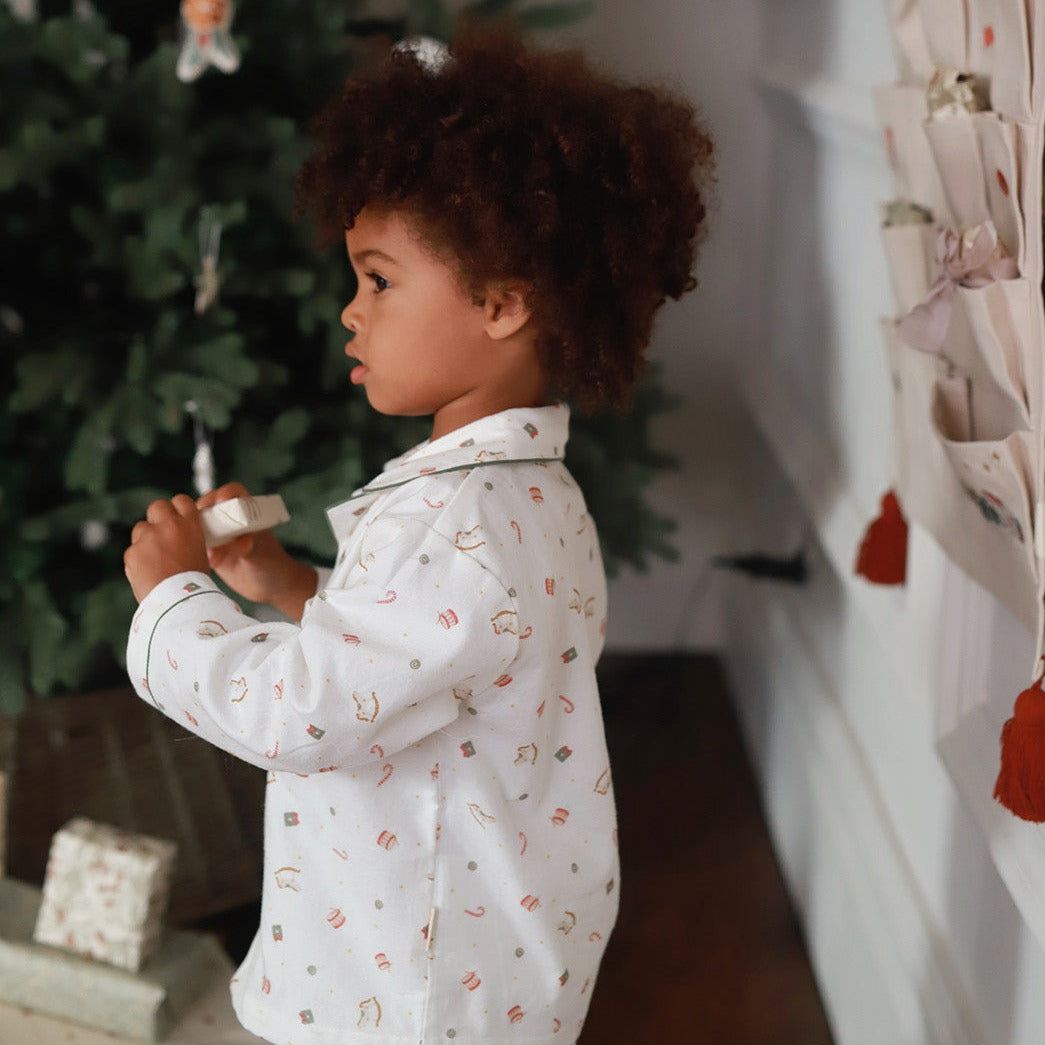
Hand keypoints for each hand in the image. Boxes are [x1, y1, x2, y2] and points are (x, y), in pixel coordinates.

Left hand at [124, 495, 209, 602]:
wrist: (179, 603)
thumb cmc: (195, 584)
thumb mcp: (201, 554)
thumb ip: (186, 539)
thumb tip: (178, 538)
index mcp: (190, 525)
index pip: (181, 500)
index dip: (179, 509)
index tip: (178, 517)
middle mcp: (168, 526)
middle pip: (158, 506)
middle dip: (158, 517)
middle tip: (163, 533)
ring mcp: (147, 539)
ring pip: (141, 528)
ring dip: (146, 539)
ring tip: (156, 559)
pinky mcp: (131, 553)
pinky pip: (133, 551)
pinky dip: (139, 560)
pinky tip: (148, 573)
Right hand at [197, 482, 317, 619]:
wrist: (271, 587)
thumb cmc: (273, 564)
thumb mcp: (261, 553)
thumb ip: (250, 546)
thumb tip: (242, 541)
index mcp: (247, 512)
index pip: (233, 493)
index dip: (224, 494)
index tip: (220, 502)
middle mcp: (231, 520)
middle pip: (210, 506)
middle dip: (203, 514)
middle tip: (203, 527)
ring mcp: (220, 535)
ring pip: (200, 526)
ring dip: (199, 534)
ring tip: (210, 549)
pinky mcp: (213, 551)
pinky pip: (199, 547)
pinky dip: (200, 552)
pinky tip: (212, 562)